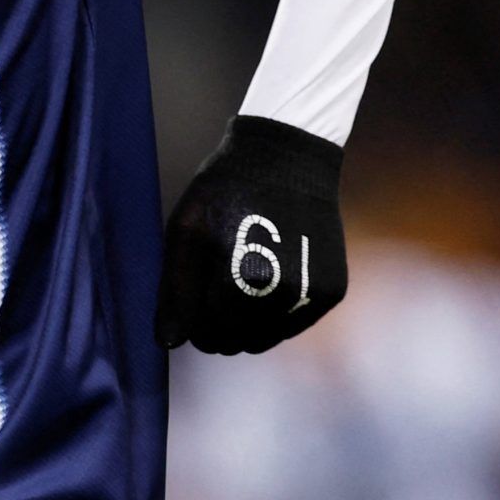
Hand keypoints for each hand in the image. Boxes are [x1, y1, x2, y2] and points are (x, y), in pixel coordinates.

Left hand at [157, 115, 346, 354]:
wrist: (289, 157)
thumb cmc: (228, 189)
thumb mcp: (187, 230)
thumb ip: (176, 289)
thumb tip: (168, 342)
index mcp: (245, 280)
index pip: (207, 335)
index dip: (192, 322)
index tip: (191, 301)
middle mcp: (285, 295)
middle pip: (236, 343)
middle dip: (217, 325)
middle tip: (212, 287)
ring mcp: (312, 295)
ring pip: (264, 340)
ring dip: (245, 322)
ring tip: (238, 278)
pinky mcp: (331, 292)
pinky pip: (291, 326)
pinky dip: (273, 313)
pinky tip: (266, 277)